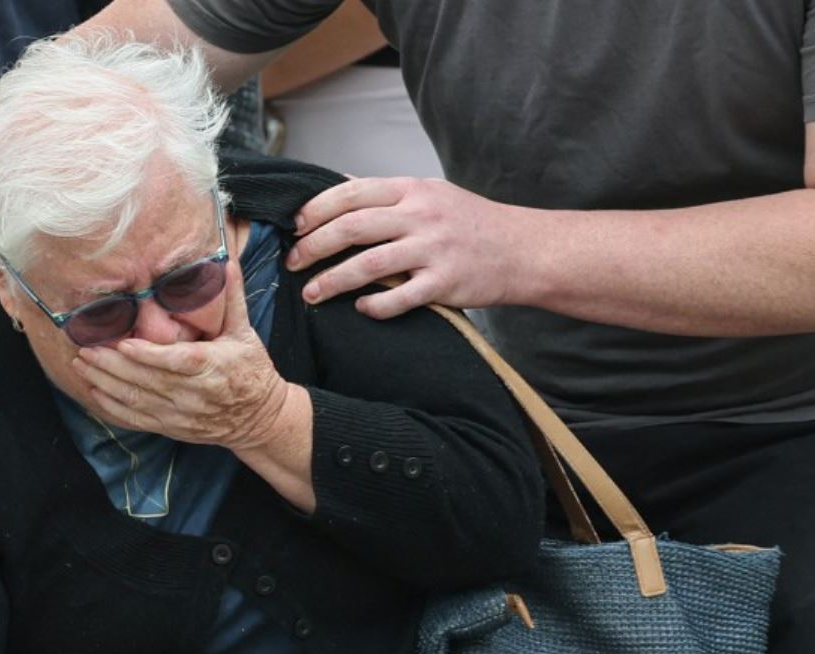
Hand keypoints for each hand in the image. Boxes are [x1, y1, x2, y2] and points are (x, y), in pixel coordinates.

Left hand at [72, 260, 303, 450]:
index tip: (124, 344)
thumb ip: (233, 298)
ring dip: (105, 383)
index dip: (149, 355)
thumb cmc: (251, 370)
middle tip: (85, 348)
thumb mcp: (245, 332)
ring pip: (138, 400)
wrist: (258, 417)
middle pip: (148, 381)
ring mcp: (181, 414)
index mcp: (213, 367)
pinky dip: (114, 407)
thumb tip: (225, 261)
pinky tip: (94, 391)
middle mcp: (194, 394)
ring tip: (81, 364)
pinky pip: (138, 420)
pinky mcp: (173, 427)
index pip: (177, 361)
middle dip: (112, 365)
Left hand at [284, 176, 523, 317]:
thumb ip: (388, 194)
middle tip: (292, 263)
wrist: (522, 250)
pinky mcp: (445, 283)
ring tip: (311, 293)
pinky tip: (360, 309)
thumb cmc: (472, 224)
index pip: (352, 193)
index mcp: (413, 189)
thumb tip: (341, 184)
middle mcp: (421, 215)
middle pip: (352, 227)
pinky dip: (375, 305)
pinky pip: (400, 297)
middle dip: (313, 246)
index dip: (317, 209)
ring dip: (333, 280)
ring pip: (369, 264)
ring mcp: (433, 250)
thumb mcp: (431, 194)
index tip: (295, 226)